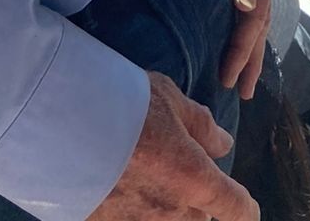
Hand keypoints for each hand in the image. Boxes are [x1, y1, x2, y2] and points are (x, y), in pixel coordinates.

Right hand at [89, 72, 256, 220]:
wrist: (62, 125)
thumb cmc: (123, 105)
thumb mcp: (170, 100)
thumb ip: (201, 126)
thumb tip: (223, 144)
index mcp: (195, 180)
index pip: (237, 209)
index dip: (246, 209)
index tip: (247, 205)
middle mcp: (171, 212)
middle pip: (199, 219)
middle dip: (196, 201)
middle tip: (179, 172)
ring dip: (166, 208)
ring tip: (151, 178)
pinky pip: (133, 220)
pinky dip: (135, 208)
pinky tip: (124, 187)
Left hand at [214, 0, 276, 100]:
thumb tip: (247, 8)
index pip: (252, 22)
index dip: (241, 52)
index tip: (228, 79)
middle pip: (260, 25)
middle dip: (251, 59)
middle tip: (245, 92)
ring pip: (258, 16)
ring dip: (252, 46)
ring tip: (245, 73)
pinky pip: (253, 3)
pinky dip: (249, 24)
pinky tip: (242, 31)